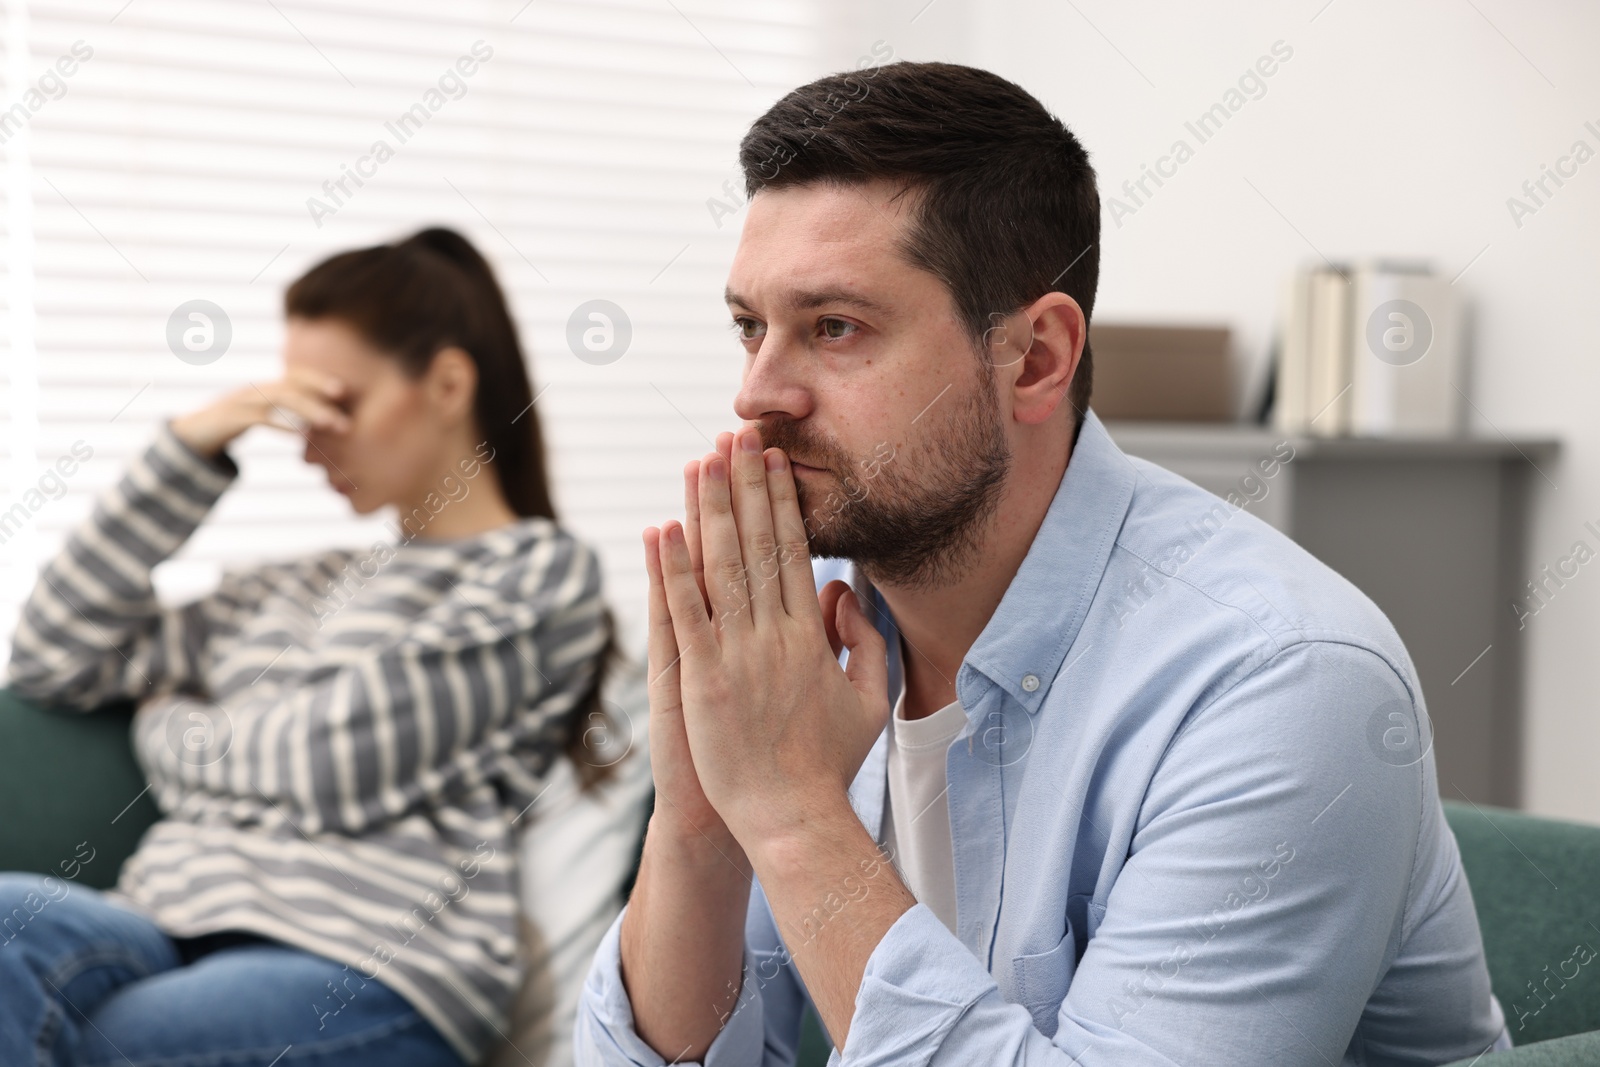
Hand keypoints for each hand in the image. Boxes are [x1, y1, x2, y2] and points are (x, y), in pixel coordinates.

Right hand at [169, 369, 348, 457]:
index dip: (320, 380)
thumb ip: (289, 417)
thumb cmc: (232, 426)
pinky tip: (301, 436)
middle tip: (347, 416)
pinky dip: (282, 425)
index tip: (346, 392)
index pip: (296, 376)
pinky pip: (258, 418)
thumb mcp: (263, 417)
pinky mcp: (229, 418)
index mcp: (265, 387)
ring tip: (333, 425)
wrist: (190, 435)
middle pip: (292, 385)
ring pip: (280, 399)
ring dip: (310, 411)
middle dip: (322, 398)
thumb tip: (324, 426)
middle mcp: (255, 389)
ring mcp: (241, 400)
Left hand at [651, 426, 891, 849]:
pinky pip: (685, 613)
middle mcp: (775, 636)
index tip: (772, 462)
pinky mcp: (701, 679)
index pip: (793, 553)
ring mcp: (736, 656)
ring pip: (721, 566)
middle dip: (744, 486)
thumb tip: (844, 594)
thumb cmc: (827, 765)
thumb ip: (864, 642)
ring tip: (699, 461)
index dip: (780, 503)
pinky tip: (661, 529)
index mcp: (810, 637)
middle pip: (757, 545)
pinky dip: (672, 569)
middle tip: (736, 435)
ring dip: (709, 509)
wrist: (792, 817)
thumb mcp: (867, 700)